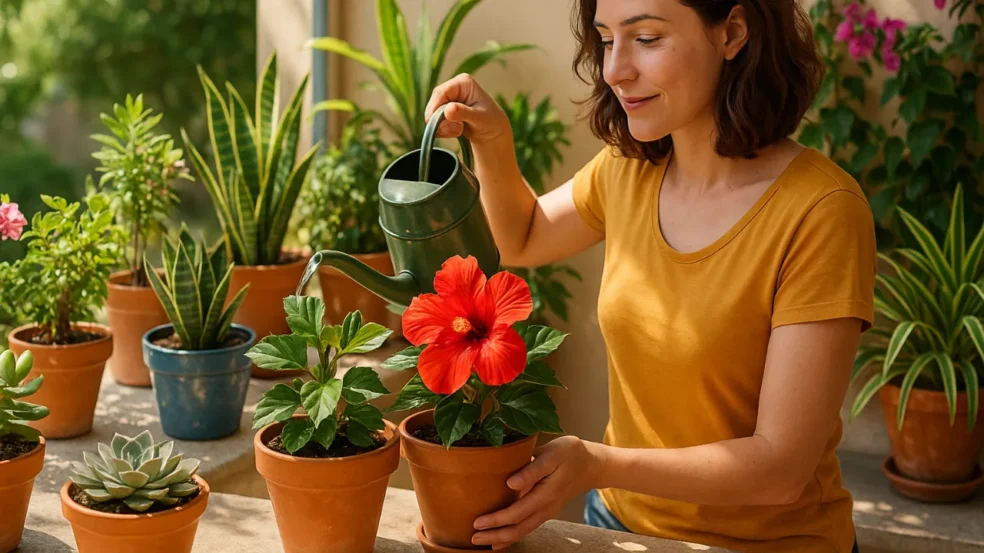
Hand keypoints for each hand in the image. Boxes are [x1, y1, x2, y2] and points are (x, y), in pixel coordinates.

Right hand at [424, 74, 511, 145]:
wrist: (493, 132)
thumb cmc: (491, 121)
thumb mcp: (480, 118)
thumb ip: (464, 113)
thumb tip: (448, 110)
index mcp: (462, 82)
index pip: (441, 92)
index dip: (434, 107)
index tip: (432, 122)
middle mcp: (452, 88)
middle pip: (434, 104)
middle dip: (440, 120)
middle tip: (456, 130)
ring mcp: (447, 101)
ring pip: (432, 115)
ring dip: (443, 127)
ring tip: (459, 130)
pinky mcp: (444, 112)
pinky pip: (435, 123)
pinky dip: (443, 130)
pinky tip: (457, 131)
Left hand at [471, 436, 604, 549]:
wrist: (591, 464)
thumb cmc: (569, 453)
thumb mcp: (552, 454)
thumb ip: (532, 470)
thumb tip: (510, 483)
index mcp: (546, 494)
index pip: (517, 513)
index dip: (497, 520)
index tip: (478, 522)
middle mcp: (546, 507)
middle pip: (519, 528)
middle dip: (495, 536)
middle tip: (473, 538)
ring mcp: (547, 511)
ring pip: (524, 531)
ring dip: (503, 538)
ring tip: (483, 542)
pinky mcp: (546, 510)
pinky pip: (528, 526)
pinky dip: (513, 534)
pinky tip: (501, 538)